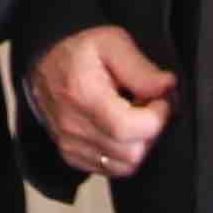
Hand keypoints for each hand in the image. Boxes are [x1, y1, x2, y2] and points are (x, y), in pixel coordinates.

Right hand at [29, 26, 176, 177]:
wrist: (46, 66)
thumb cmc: (79, 53)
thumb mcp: (112, 43)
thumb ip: (140, 67)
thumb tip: (166, 87)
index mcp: (83, 95)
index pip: (127, 129)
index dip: (155, 119)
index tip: (160, 101)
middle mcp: (73, 126)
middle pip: (131, 153)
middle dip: (149, 132)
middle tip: (147, 108)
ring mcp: (71, 145)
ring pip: (125, 166)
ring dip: (138, 144)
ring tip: (133, 118)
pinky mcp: (72, 156)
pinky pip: (111, 170)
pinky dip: (123, 154)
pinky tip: (119, 130)